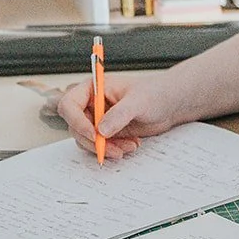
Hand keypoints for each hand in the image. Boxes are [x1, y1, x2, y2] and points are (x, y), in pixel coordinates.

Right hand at [57, 73, 182, 160]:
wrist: (169, 104)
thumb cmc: (154, 93)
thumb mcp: (138, 101)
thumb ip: (119, 114)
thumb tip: (101, 130)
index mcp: (92, 89)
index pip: (69, 105)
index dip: (76, 121)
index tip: (93, 134)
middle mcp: (91, 105)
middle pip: (75, 127)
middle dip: (93, 141)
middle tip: (113, 148)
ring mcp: (98, 120)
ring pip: (87, 140)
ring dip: (105, 148)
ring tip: (128, 146)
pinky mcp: (107, 133)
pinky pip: (100, 147)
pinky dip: (113, 150)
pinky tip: (131, 145)